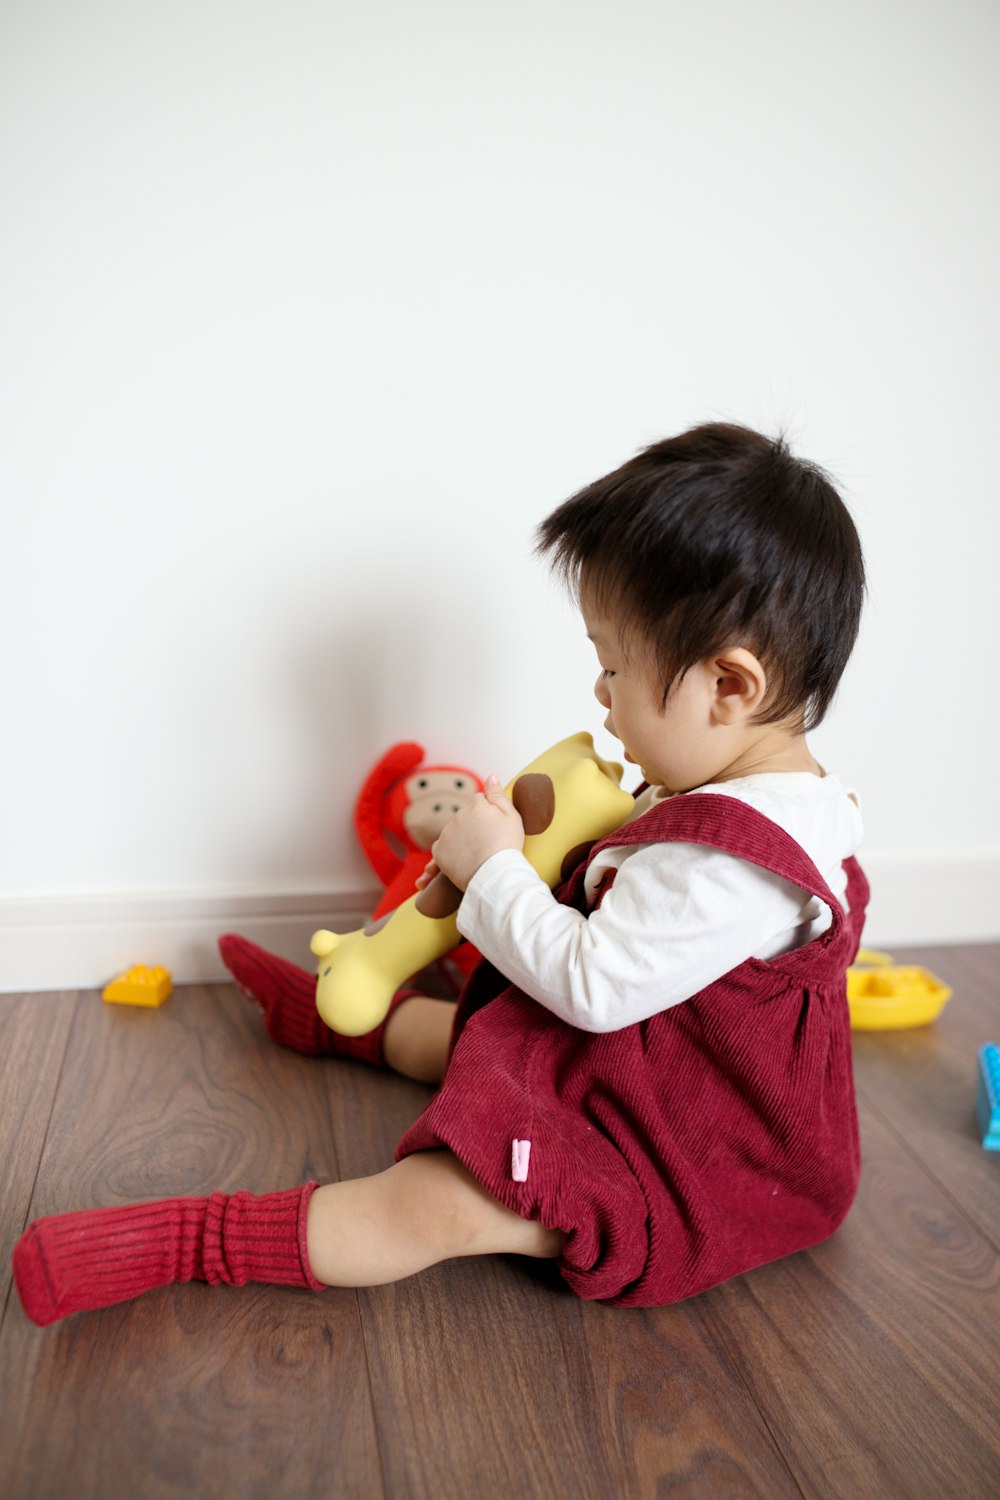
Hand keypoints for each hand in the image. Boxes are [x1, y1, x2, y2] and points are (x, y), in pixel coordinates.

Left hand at [427, 775, 524, 890]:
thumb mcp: (512, 816)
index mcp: (476, 805)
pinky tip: (458, 862)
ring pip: (453, 832)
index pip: (479, 801)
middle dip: (473, 826)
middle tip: (487, 844)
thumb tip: (491, 776)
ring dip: (461, 840)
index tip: (494, 828)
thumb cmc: (508, 846)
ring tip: (475, 856)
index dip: (488, 814)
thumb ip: (498, 795)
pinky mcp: (440, 852)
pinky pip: (442, 849)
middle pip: (465, 817)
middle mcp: (458, 816)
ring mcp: (447, 834)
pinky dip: (447, 854)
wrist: (496, 874)